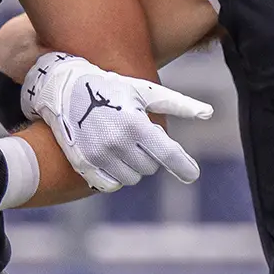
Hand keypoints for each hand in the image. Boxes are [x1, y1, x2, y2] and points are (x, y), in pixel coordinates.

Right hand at [20, 51, 211, 192]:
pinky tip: (109, 158)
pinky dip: (114, 177)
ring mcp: (99, 156)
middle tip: (136, 137)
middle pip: (150, 168)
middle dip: (148, 155)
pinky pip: (110, 186)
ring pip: (131, 179)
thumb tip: (208, 113)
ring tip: (121, 145)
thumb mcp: (144, 91)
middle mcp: (118, 143)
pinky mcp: (84, 165)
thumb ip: (178, 104)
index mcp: (136, 124)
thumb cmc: (111, 88)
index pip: (168, 155)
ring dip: (132, 167)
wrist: (64, 89)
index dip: (183, 166)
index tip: (191, 174)